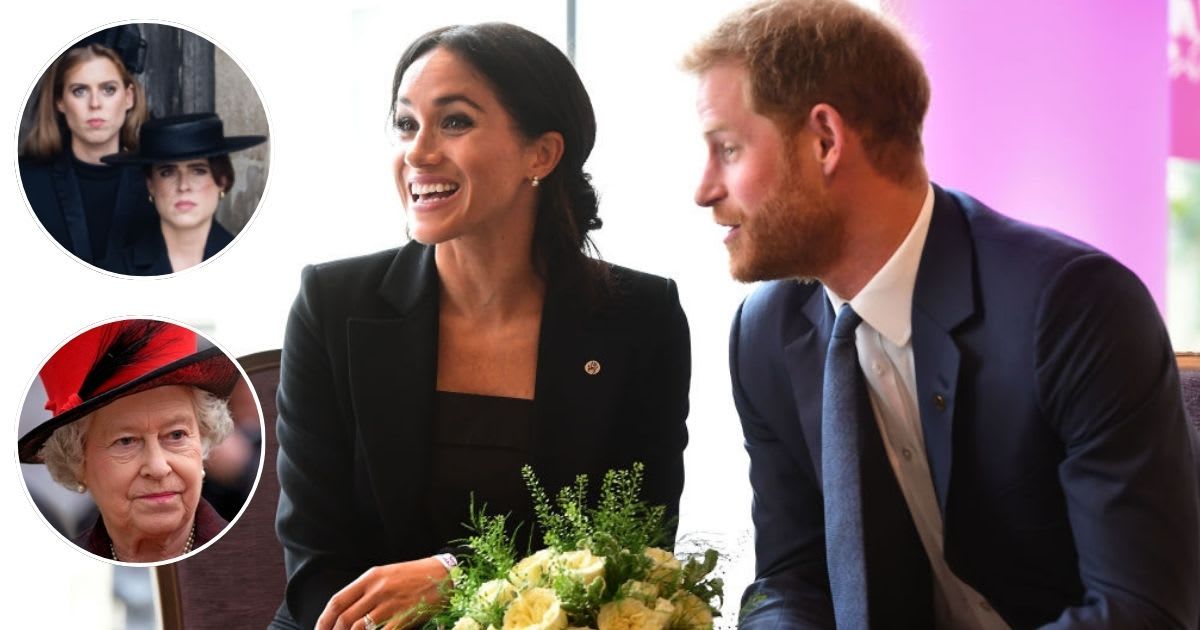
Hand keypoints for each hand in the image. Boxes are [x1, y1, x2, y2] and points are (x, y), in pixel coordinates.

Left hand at [317, 557, 448, 629]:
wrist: (444, 575)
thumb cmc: (414, 576)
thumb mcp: (386, 575)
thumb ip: (365, 591)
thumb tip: (345, 612)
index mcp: (370, 578)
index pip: (337, 601)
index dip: (324, 620)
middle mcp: (377, 590)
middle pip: (345, 618)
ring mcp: (390, 604)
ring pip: (358, 628)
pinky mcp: (404, 617)